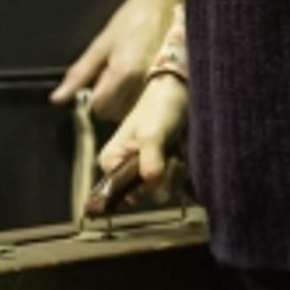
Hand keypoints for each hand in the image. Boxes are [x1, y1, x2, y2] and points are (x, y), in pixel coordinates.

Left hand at [52, 0, 175, 120]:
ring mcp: (158, 85)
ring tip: (127, 75)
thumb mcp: (100, 44)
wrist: (162, 4)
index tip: (97, 81)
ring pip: (131, 112)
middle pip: (115, 114)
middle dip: (108, 100)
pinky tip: (140, 78)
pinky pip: (147, 105)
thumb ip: (79, 74)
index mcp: (123, 73)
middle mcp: (142, 84)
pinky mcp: (169, 85)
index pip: (99, 108)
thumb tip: (58, 98)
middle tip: (111, 75)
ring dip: (124, 100)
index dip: (93, 97)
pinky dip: (139, 97)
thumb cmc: (131, 20)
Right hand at [96, 75, 188, 194]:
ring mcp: (140, 170)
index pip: (123, 192)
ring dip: (173, 174)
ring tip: (174, 150)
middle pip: (142, 194)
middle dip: (161, 178)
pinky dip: (178, 172)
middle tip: (168, 153)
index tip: (156, 166)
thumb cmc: (159, 108)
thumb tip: (150, 183)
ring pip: (158, 191)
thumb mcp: (152, 134)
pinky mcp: (157, 170)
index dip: (143, 185)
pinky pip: (169, 185)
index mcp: (110, 161)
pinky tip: (179, 154)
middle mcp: (121, 169)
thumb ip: (150, 160)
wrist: (177, 95)